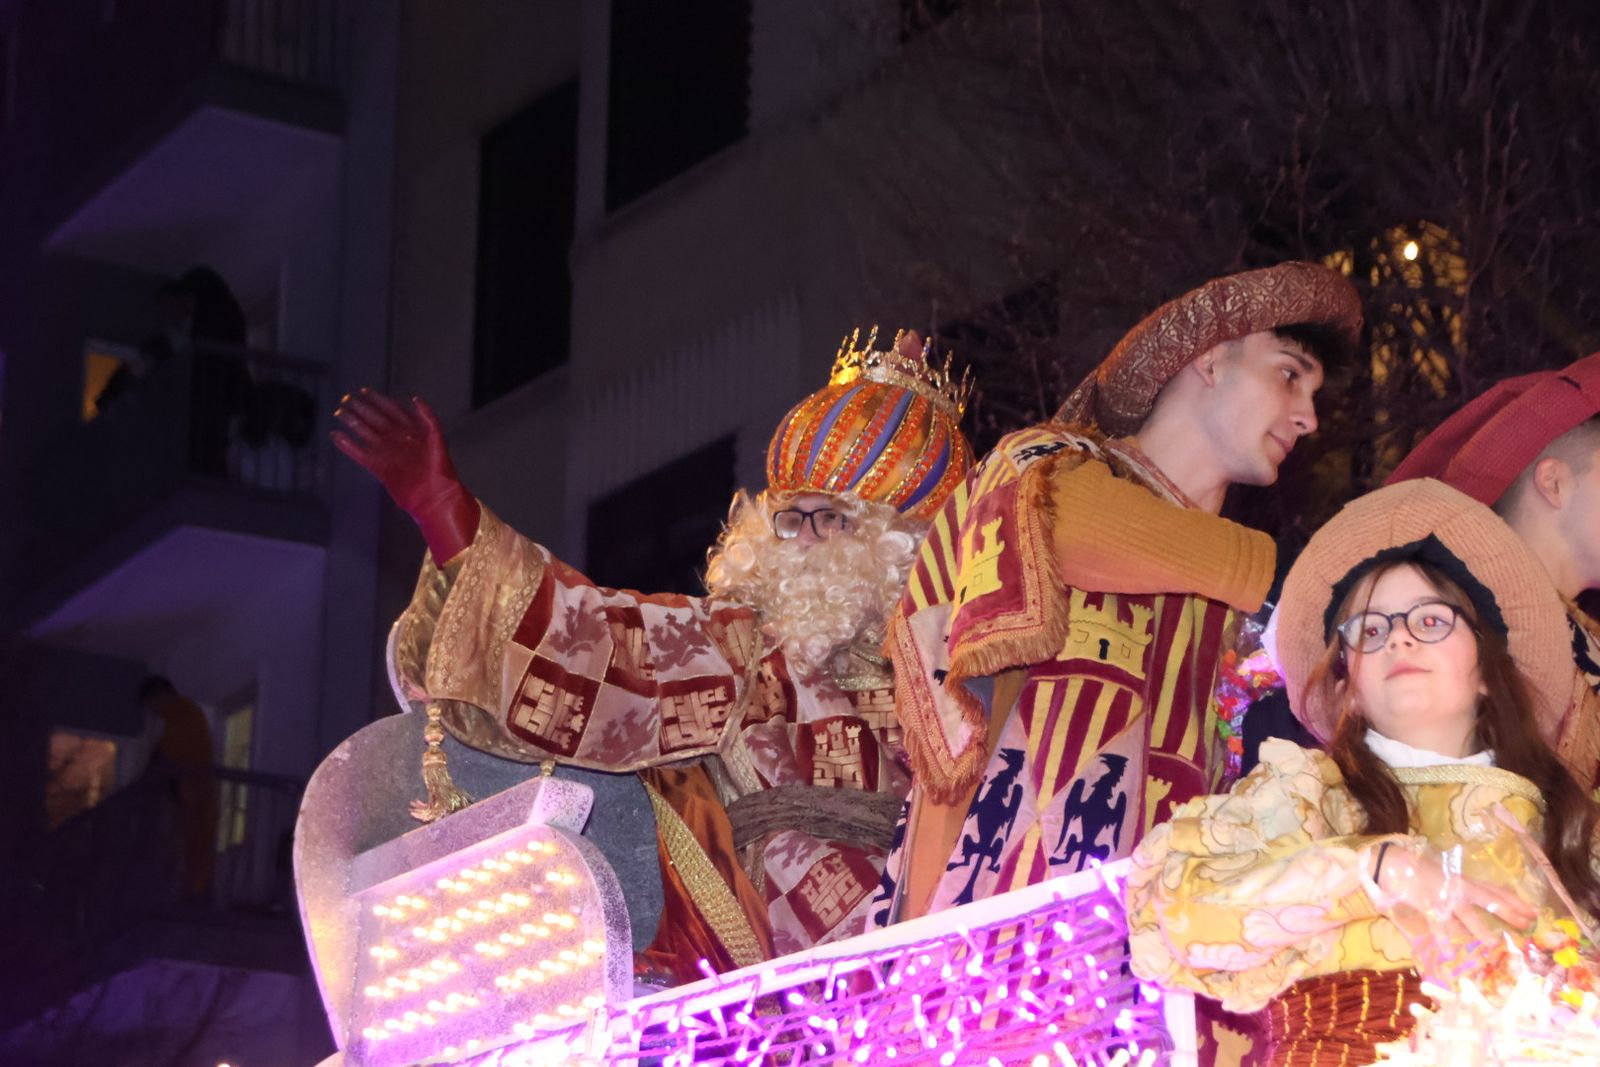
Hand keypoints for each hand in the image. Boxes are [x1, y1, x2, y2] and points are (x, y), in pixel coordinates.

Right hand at [332, 389, 478, 561]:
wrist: (435, 495)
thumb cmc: (440, 467)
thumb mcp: (437, 437)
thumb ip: (427, 417)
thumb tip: (414, 398)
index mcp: (410, 430)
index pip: (391, 410)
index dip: (378, 400)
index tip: (364, 391)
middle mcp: (396, 440)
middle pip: (375, 419)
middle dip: (361, 408)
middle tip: (346, 399)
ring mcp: (387, 453)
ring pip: (365, 434)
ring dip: (352, 423)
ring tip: (339, 413)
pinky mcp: (378, 468)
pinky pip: (359, 454)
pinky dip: (348, 446)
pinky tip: (336, 436)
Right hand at [1367, 840, 1535, 946]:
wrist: (1390, 861)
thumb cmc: (1417, 871)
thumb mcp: (1444, 879)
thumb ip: (1460, 892)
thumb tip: (1477, 908)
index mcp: (1463, 881)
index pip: (1495, 890)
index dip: (1515, 901)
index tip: (1534, 912)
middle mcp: (1458, 887)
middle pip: (1489, 899)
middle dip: (1509, 912)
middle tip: (1527, 925)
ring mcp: (1443, 895)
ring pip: (1466, 913)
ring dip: (1479, 928)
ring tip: (1492, 943)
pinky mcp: (1426, 902)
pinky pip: (1437, 923)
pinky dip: (1444, 938)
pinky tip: (1450, 952)